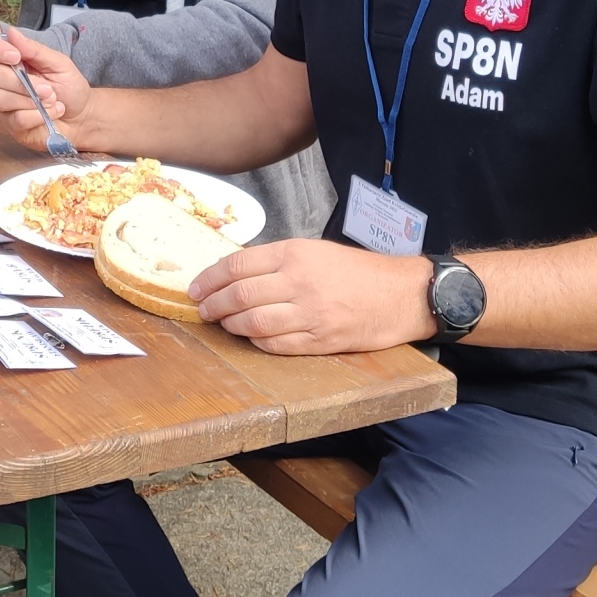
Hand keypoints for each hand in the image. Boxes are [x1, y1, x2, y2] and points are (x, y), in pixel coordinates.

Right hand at [0, 31, 94, 151]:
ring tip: (52, 101)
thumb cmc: (70, 88)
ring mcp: (4, 104)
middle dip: (24, 83)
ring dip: (31, 101)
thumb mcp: (59, 63)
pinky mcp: (10, 125)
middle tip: (48, 89)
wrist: (82, 116)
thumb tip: (11, 33)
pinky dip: (38, 116)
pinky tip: (51, 114)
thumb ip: (34, 50)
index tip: (15, 56)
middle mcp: (2, 80)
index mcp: (12, 60)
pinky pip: (15, 119)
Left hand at [188, 240, 435, 354]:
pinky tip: (250, 337)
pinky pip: (276, 345)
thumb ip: (276, 261)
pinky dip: (257, 342)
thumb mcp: (315, 251)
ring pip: (253, 323)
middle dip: (214, 305)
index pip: (237, 265)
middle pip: (240, 295)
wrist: (399, 294)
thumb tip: (235, 273)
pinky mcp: (321, 340)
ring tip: (223, 324)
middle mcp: (300, 282)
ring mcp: (310, 313)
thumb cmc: (357, 271)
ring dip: (231, 325)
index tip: (197, 288)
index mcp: (295, 254)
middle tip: (203, 310)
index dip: (210, 279)